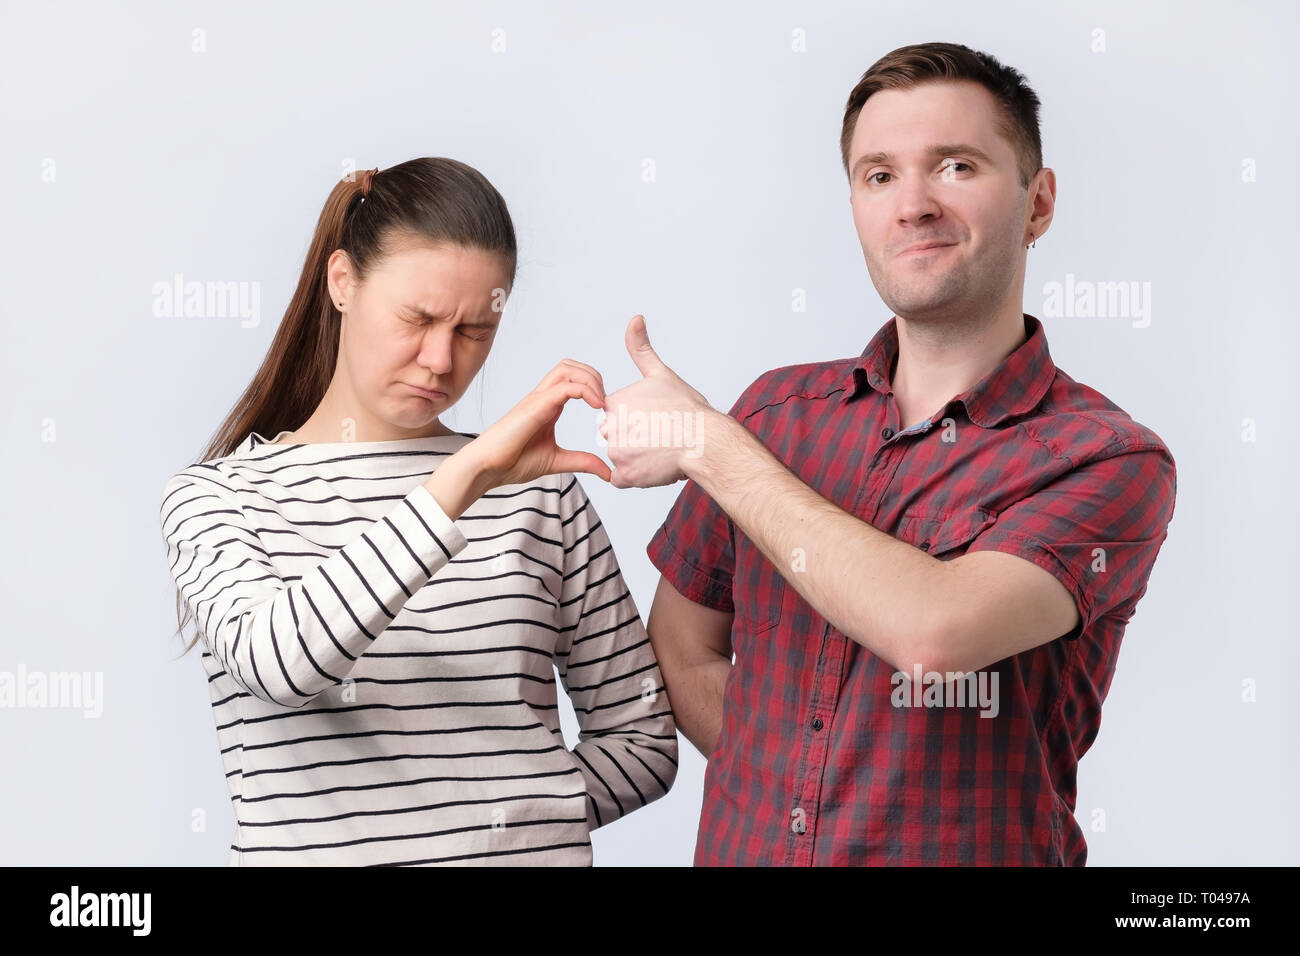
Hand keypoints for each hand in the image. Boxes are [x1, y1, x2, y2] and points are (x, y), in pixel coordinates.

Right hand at [469, 359, 612, 487]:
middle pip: (570, 366)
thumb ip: (583, 462)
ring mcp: (537, 400)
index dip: (594, 387)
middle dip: (593, 376)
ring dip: (590, 378)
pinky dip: (584, 390)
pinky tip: (595, 406)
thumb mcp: (558, 461)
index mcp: (548, 406)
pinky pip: (563, 388)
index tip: (606, 410)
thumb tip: (608, 473)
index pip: (573, 379)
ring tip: (600, 401)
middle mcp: (542, 397)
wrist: (487, 468)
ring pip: (566, 369)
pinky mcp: (534, 407)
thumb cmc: (513, 462)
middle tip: (604, 402)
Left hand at [600, 315, 714, 488]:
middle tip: (659, 437)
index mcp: (614, 403)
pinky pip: (622, 479)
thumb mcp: (661, 373)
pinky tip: (654, 465)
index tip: (655, 420)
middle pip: (616, 438)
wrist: (706, 440)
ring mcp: (617, 452)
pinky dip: (637, 476)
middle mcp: (609, 426)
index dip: (637, 420)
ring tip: (661, 450)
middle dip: (634, 440)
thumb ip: (640, 348)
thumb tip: (635, 318)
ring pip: (621, 458)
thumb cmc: (688, 408)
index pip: (615, 416)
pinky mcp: (626, 475)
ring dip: (637, 459)